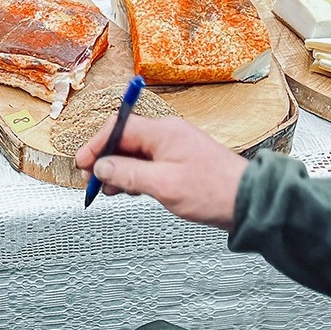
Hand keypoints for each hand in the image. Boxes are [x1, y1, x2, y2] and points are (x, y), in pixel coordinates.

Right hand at [75, 116, 246, 230]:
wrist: (247, 201)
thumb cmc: (214, 190)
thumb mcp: (162, 184)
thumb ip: (127, 174)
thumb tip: (102, 167)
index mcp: (162, 132)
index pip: (118, 128)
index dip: (96, 145)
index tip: (82, 163)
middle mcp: (167, 135)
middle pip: (124, 140)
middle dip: (104, 159)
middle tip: (92, 179)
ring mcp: (173, 149)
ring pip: (134, 153)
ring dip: (118, 170)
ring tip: (109, 188)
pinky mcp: (179, 163)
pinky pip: (147, 163)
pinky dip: (134, 175)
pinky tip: (129, 188)